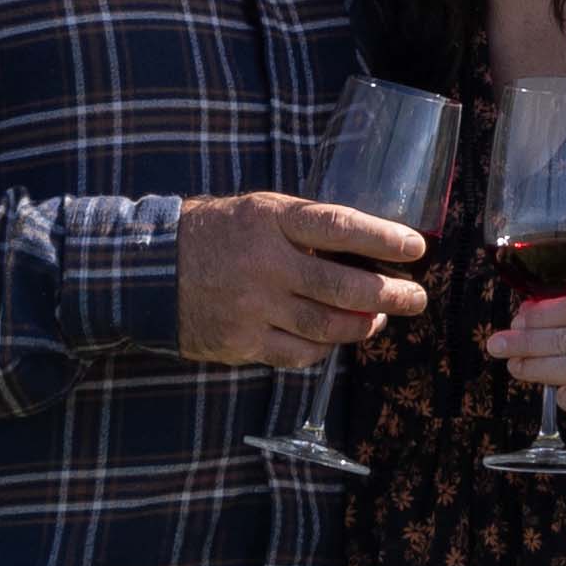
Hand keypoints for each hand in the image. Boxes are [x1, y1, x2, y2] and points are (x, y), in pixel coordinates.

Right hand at [176, 194, 429, 366]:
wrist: (149, 270)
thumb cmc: (217, 235)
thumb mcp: (258, 212)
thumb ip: (305, 228)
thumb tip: (368, 248)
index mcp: (270, 220)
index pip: (339, 226)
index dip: (382, 239)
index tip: (416, 247)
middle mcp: (264, 264)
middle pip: (341, 286)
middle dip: (389, 294)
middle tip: (416, 297)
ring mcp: (252, 307)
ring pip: (326, 326)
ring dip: (362, 325)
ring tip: (379, 319)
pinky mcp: (242, 341)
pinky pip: (298, 353)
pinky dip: (325, 348)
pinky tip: (337, 337)